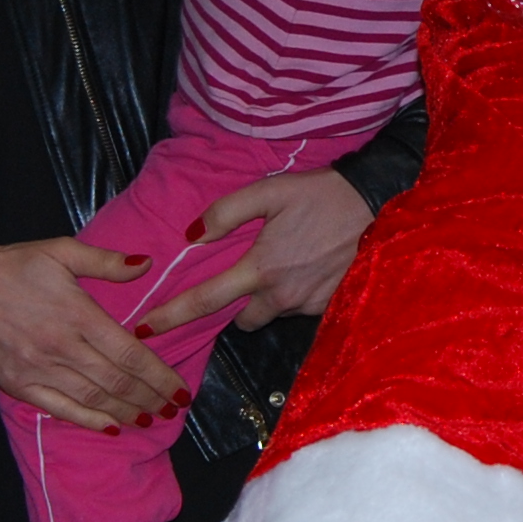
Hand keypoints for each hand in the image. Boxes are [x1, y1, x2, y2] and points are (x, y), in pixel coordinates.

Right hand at [0, 235, 185, 431]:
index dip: (158, 375)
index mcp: (76, 314)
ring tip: (150, 419)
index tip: (179, 389)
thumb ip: (105, 262)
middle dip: (150, 398)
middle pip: (116, 381)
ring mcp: (38, 369)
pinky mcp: (19, 384)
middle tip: (172, 408)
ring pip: (93, 399)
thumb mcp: (60, 251)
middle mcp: (60, 346)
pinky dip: (88, 420)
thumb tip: (146, 264)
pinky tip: (109, 425)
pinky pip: (60, 408)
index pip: (129, 353)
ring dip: (126, 412)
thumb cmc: (12, 265)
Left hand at [133, 170, 373, 333]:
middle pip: (241, 320)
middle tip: (245, 278)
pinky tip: (306, 269)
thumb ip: (226, 212)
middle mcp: (282, 297)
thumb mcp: (269, 191)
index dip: (172, 316)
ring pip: (272, 314)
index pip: (205, 301)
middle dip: (236, 307)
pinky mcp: (330, 307)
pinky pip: (299, 310)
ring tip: (284, 264)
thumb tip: (193, 235)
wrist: (377, 203)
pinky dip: (295, 295)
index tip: (145, 330)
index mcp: (261, 269)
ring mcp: (308, 306)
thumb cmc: (320, 194)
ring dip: (269, 298)